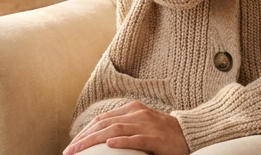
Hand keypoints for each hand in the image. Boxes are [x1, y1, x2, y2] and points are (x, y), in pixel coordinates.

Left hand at [63, 100, 189, 154]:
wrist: (190, 133)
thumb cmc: (164, 133)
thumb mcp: (141, 126)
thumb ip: (123, 128)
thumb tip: (102, 139)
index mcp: (132, 110)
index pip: (101, 119)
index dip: (84, 131)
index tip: (71, 144)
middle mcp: (137, 114)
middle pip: (104, 124)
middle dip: (83, 138)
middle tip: (69, 151)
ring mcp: (147, 124)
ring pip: (115, 130)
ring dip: (94, 141)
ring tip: (80, 150)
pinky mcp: (156, 137)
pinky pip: (137, 138)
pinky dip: (122, 141)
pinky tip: (110, 144)